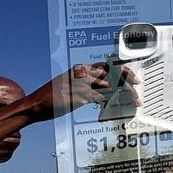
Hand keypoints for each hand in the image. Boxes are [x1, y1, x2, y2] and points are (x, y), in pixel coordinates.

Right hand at [26, 62, 140, 120]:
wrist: (35, 105)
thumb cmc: (54, 96)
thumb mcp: (72, 84)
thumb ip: (88, 84)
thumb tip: (106, 88)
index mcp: (82, 69)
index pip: (108, 66)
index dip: (124, 71)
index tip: (134, 79)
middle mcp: (83, 74)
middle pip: (112, 73)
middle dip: (128, 82)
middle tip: (138, 91)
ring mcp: (81, 84)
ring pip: (110, 87)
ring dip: (124, 94)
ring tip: (134, 101)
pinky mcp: (78, 97)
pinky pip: (100, 98)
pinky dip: (111, 103)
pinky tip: (117, 107)